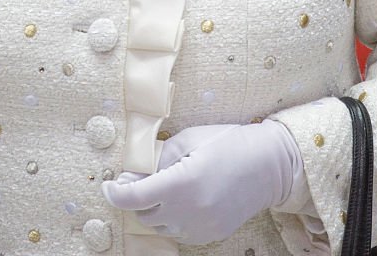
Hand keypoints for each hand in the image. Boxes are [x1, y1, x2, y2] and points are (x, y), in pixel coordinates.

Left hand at [102, 120, 301, 244]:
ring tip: (169, 184)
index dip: (115, 193)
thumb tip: (131, 176)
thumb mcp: (188, 140)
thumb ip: (157, 160)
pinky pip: (180, 231)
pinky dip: (174, 217)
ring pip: (161, 225)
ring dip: (155, 208)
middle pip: (144, 214)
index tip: (107, 186)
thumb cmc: (227, 143)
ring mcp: (201, 229)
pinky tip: (185, 198)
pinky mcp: (210, 236)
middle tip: (142, 176)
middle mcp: (189, 212)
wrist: (269, 165)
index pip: (135, 197)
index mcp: (182, 184)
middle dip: (137, 197)